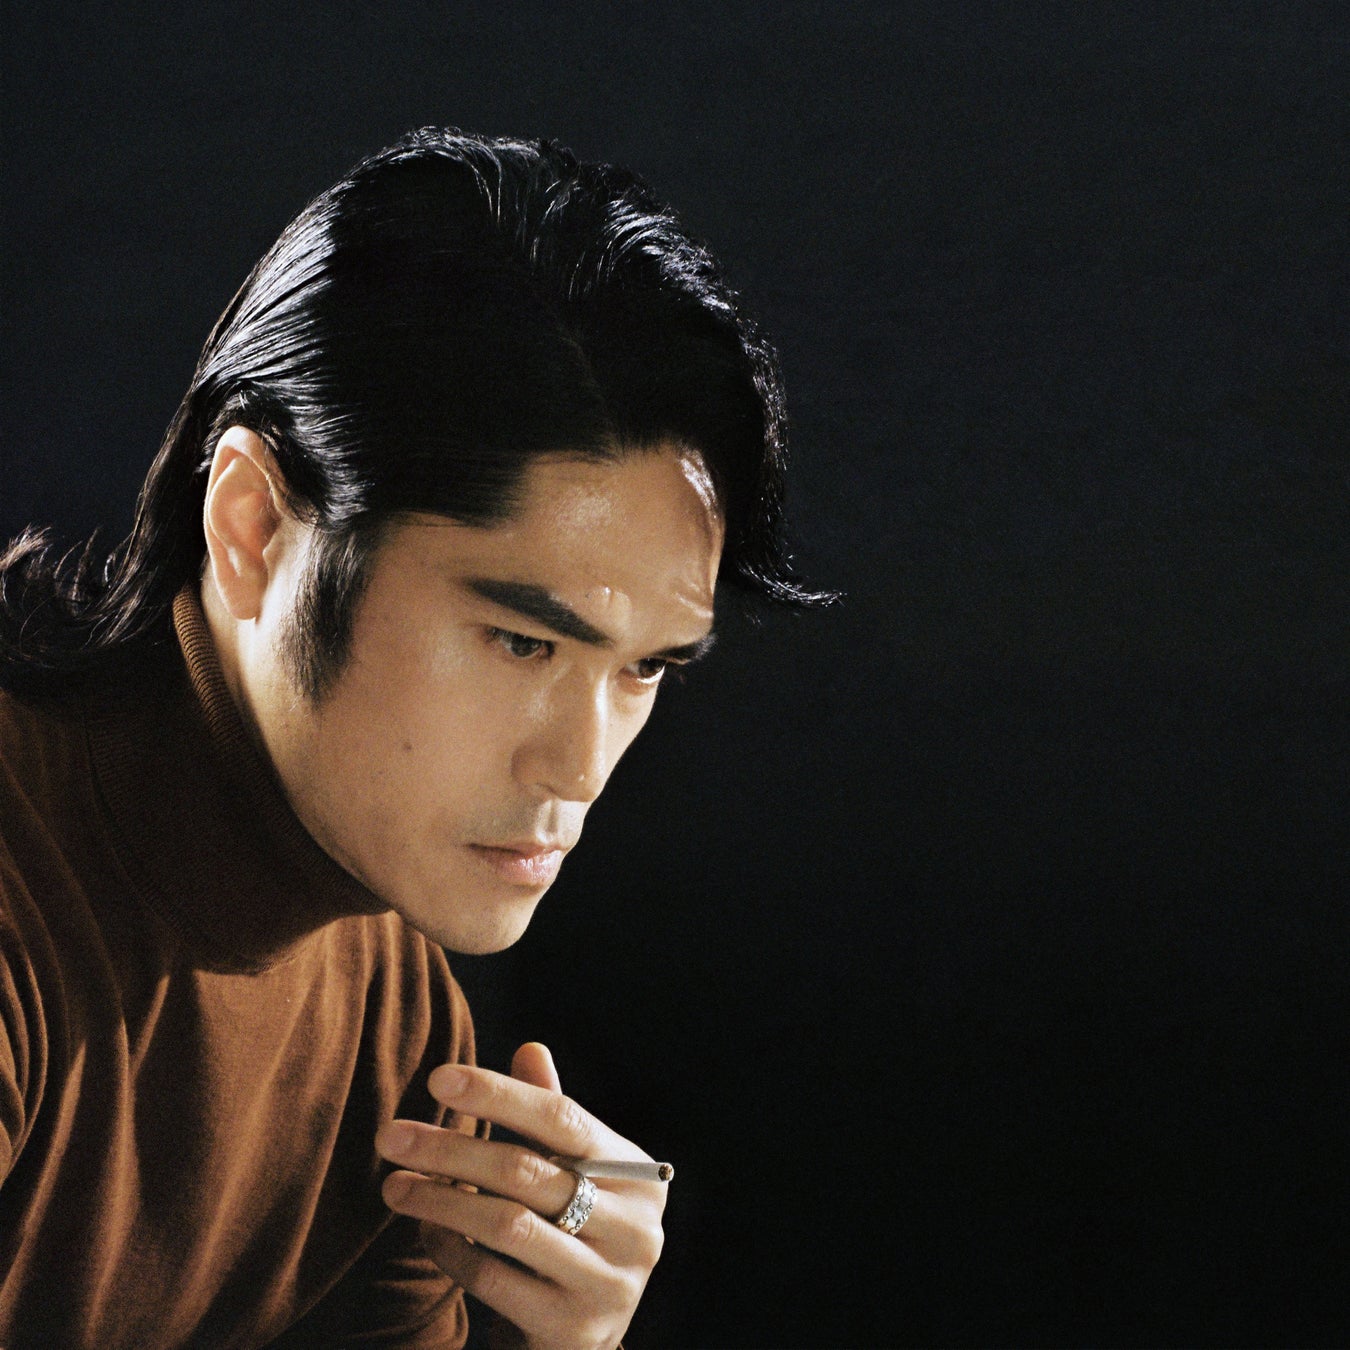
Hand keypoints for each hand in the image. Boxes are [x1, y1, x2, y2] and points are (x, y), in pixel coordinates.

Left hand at [376, 1042, 665, 1349]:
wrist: (582, 1340)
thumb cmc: (571, 1235)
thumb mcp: (568, 1172)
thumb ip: (550, 1116)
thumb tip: (530, 1048)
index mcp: (637, 1174)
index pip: (562, 1117)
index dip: (499, 1094)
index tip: (437, 1079)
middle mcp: (634, 1227)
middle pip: (527, 1170)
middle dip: (451, 1148)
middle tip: (391, 1136)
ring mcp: (607, 1282)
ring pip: (507, 1224)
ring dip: (440, 1199)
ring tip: (394, 1185)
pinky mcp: (571, 1329)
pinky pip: (493, 1279)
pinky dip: (451, 1250)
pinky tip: (426, 1231)